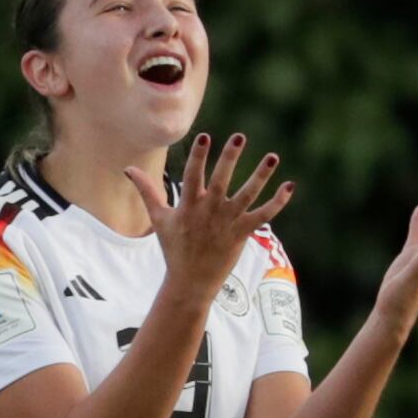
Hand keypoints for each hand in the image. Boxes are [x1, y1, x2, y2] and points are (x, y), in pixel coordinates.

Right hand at [130, 134, 292, 295]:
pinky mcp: (242, 232)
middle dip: (229, 158)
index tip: (206, 137)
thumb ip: (147, 191)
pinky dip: (278, 202)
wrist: (190, 281)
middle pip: (221, 179)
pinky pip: (263, 215)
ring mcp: (227, 221)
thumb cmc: (174, 247)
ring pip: (247, 194)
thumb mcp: (158, 218)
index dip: (199, 156)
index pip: (193, 175)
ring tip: (272, 157)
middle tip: (239, 137)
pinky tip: (289, 186)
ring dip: (261, 175)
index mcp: (189, 205)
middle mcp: (209, 210)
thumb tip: (128, 169)